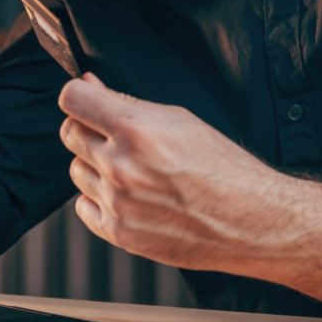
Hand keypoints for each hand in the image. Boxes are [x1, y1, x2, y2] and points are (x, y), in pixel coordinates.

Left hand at [57, 73, 284, 271]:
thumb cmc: (224, 167)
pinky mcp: (119, 233)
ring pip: (76, 170)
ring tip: (134, 168)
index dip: (78, 95)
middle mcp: (121, 166)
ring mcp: (117, 203)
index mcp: (136, 130)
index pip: (71, 100)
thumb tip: (89, 88)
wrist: (252, 220)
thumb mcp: (179, 119)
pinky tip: (128, 194)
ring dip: (95, 165)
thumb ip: (127, 103)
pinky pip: (84, 206)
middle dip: (88, 128)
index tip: (85, 99)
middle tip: (115, 134)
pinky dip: (98, 198)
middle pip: (70, 134)